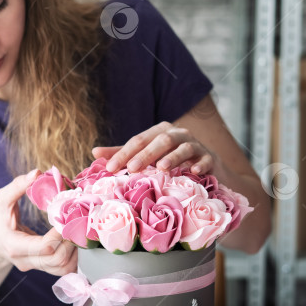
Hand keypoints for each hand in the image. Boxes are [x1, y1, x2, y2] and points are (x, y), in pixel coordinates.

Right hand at [0, 170, 76, 275]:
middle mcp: (26, 261)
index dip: (60, 234)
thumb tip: (37, 173)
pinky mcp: (43, 268)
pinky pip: (64, 269)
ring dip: (75, 251)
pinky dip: (74, 257)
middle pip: (57, 260)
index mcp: (15, 246)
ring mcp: (35, 267)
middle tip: (76, 223)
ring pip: (63, 268)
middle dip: (72, 242)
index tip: (65, 218)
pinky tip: (74, 241)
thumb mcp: (1, 200)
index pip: (44, 247)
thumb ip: (17, 186)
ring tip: (77, 231)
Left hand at [92, 122, 213, 174]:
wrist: (206, 168)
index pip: (139, 141)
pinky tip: (194, 172)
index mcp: (159, 133)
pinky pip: (206, 159)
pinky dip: (200, 164)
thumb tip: (94, 152)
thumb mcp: (147, 157)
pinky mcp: (210, 158)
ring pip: (184, 147)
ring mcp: (196, 145)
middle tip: (132, 168)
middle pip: (160, 141)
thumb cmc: (171, 162)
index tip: (109, 168)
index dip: (124, 153)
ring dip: (173, 157)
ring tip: (162, 168)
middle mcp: (178, 134)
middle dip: (146, 154)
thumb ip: (124, 154)